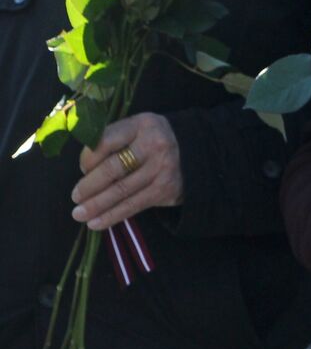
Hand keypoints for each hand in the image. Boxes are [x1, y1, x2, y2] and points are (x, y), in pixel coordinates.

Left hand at [71, 113, 181, 230]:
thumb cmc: (153, 142)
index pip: (106, 141)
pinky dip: (112, 216)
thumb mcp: (138, 131)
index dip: (88, 158)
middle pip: (113, 168)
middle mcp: (154, 144)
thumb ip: (114, 141)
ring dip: (96, 205)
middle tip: (75, 197)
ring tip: (79, 214)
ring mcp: (162, 167)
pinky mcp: (166, 189)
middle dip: (89, 186)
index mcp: (141, 125)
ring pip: (121, 190)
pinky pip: (133, 205)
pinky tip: (96, 223)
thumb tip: (84, 171)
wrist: (197, 151)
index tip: (82, 170)